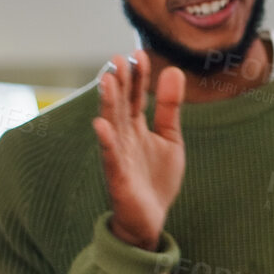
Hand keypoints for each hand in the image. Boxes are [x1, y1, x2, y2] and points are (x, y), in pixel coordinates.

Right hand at [94, 51, 185, 250]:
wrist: (151, 219)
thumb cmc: (156, 178)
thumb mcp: (170, 138)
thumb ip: (169, 107)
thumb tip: (173, 69)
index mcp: (136, 127)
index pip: (134, 95)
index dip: (137, 76)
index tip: (139, 54)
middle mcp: (124, 137)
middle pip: (119, 105)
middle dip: (119, 82)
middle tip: (118, 58)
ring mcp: (119, 155)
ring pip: (111, 125)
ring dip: (108, 103)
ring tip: (108, 80)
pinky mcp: (118, 177)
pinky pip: (110, 157)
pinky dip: (106, 141)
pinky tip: (101, 125)